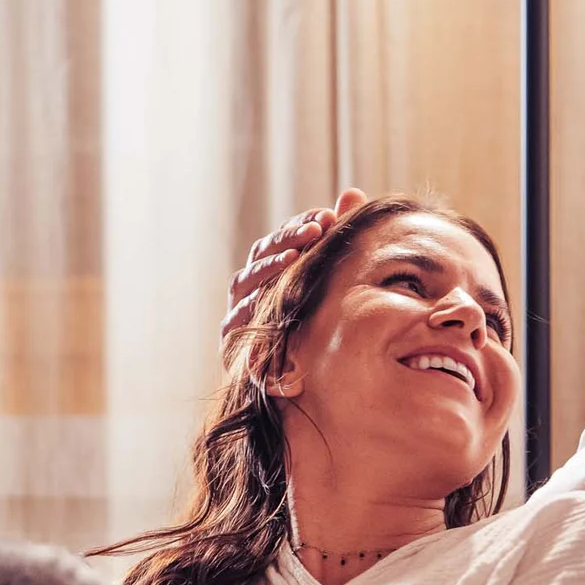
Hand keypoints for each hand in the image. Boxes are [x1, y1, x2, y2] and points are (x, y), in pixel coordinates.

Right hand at [220, 188, 367, 344]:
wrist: (302, 392)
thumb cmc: (318, 332)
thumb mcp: (332, 284)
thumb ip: (337, 239)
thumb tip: (353, 192)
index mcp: (273, 272)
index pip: (282, 239)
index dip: (301, 225)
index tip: (327, 216)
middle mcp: (252, 288)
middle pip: (262, 253)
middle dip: (287, 239)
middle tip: (316, 229)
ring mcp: (238, 312)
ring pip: (245, 281)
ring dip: (268, 267)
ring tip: (293, 258)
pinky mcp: (231, 341)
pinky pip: (236, 320)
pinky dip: (251, 307)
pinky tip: (269, 299)